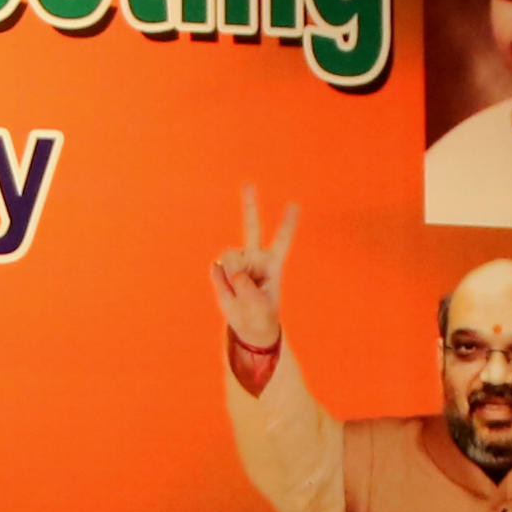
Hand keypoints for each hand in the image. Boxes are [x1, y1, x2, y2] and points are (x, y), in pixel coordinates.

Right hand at [205, 184, 298, 349]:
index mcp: (272, 263)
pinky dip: (221, 283)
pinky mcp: (221, 270)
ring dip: (231, 275)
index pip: (282, 240)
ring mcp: (237, 263)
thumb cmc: (260, 315)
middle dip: (249, 206)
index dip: (287, 224)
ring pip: (230, 257)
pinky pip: (217, 271)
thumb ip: (245, 287)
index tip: (294, 204)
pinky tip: (228, 291)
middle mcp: (255, 258)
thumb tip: (227, 266)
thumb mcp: (259, 306)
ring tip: (238, 292)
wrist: (247, 327)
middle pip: (251, 228)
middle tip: (248, 184)